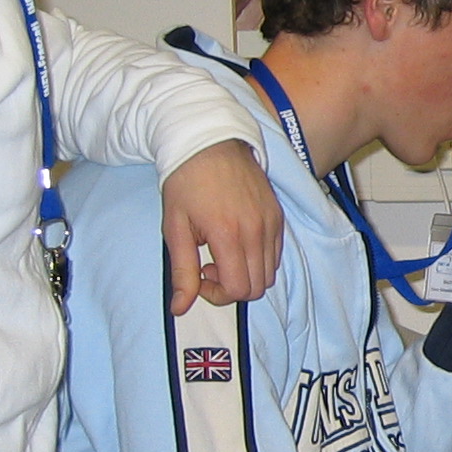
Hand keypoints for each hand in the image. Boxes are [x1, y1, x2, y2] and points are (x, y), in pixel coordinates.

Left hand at [161, 139, 284, 314]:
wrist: (208, 142)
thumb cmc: (185, 183)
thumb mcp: (174, 229)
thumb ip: (182, 272)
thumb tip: (180, 309)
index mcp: (228, 235)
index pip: (239, 290)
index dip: (218, 295)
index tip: (200, 276)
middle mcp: (256, 231)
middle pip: (258, 287)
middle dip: (232, 287)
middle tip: (209, 267)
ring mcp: (271, 222)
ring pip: (269, 273)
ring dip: (246, 274)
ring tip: (224, 253)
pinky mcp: (277, 215)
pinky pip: (276, 253)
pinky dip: (259, 259)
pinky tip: (237, 241)